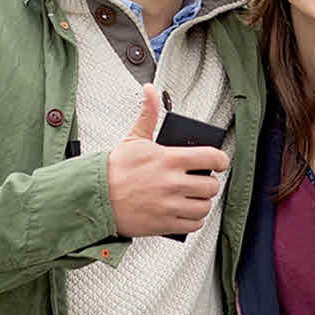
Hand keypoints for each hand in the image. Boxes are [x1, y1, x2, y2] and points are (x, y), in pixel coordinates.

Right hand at [107, 84, 230, 236]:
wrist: (93, 198)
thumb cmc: (113, 169)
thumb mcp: (133, 138)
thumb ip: (148, 114)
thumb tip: (150, 90)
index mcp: (169, 159)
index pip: (212, 158)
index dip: (221, 160)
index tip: (219, 163)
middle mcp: (172, 183)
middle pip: (211, 185)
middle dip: (209, 183)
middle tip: (201, 182)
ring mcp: (169, 205)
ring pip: (204, 207)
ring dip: (202, 202)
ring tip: (194, 198)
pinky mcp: (163, 224)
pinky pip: (193, 225)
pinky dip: (194, 220)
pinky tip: (186, 212)